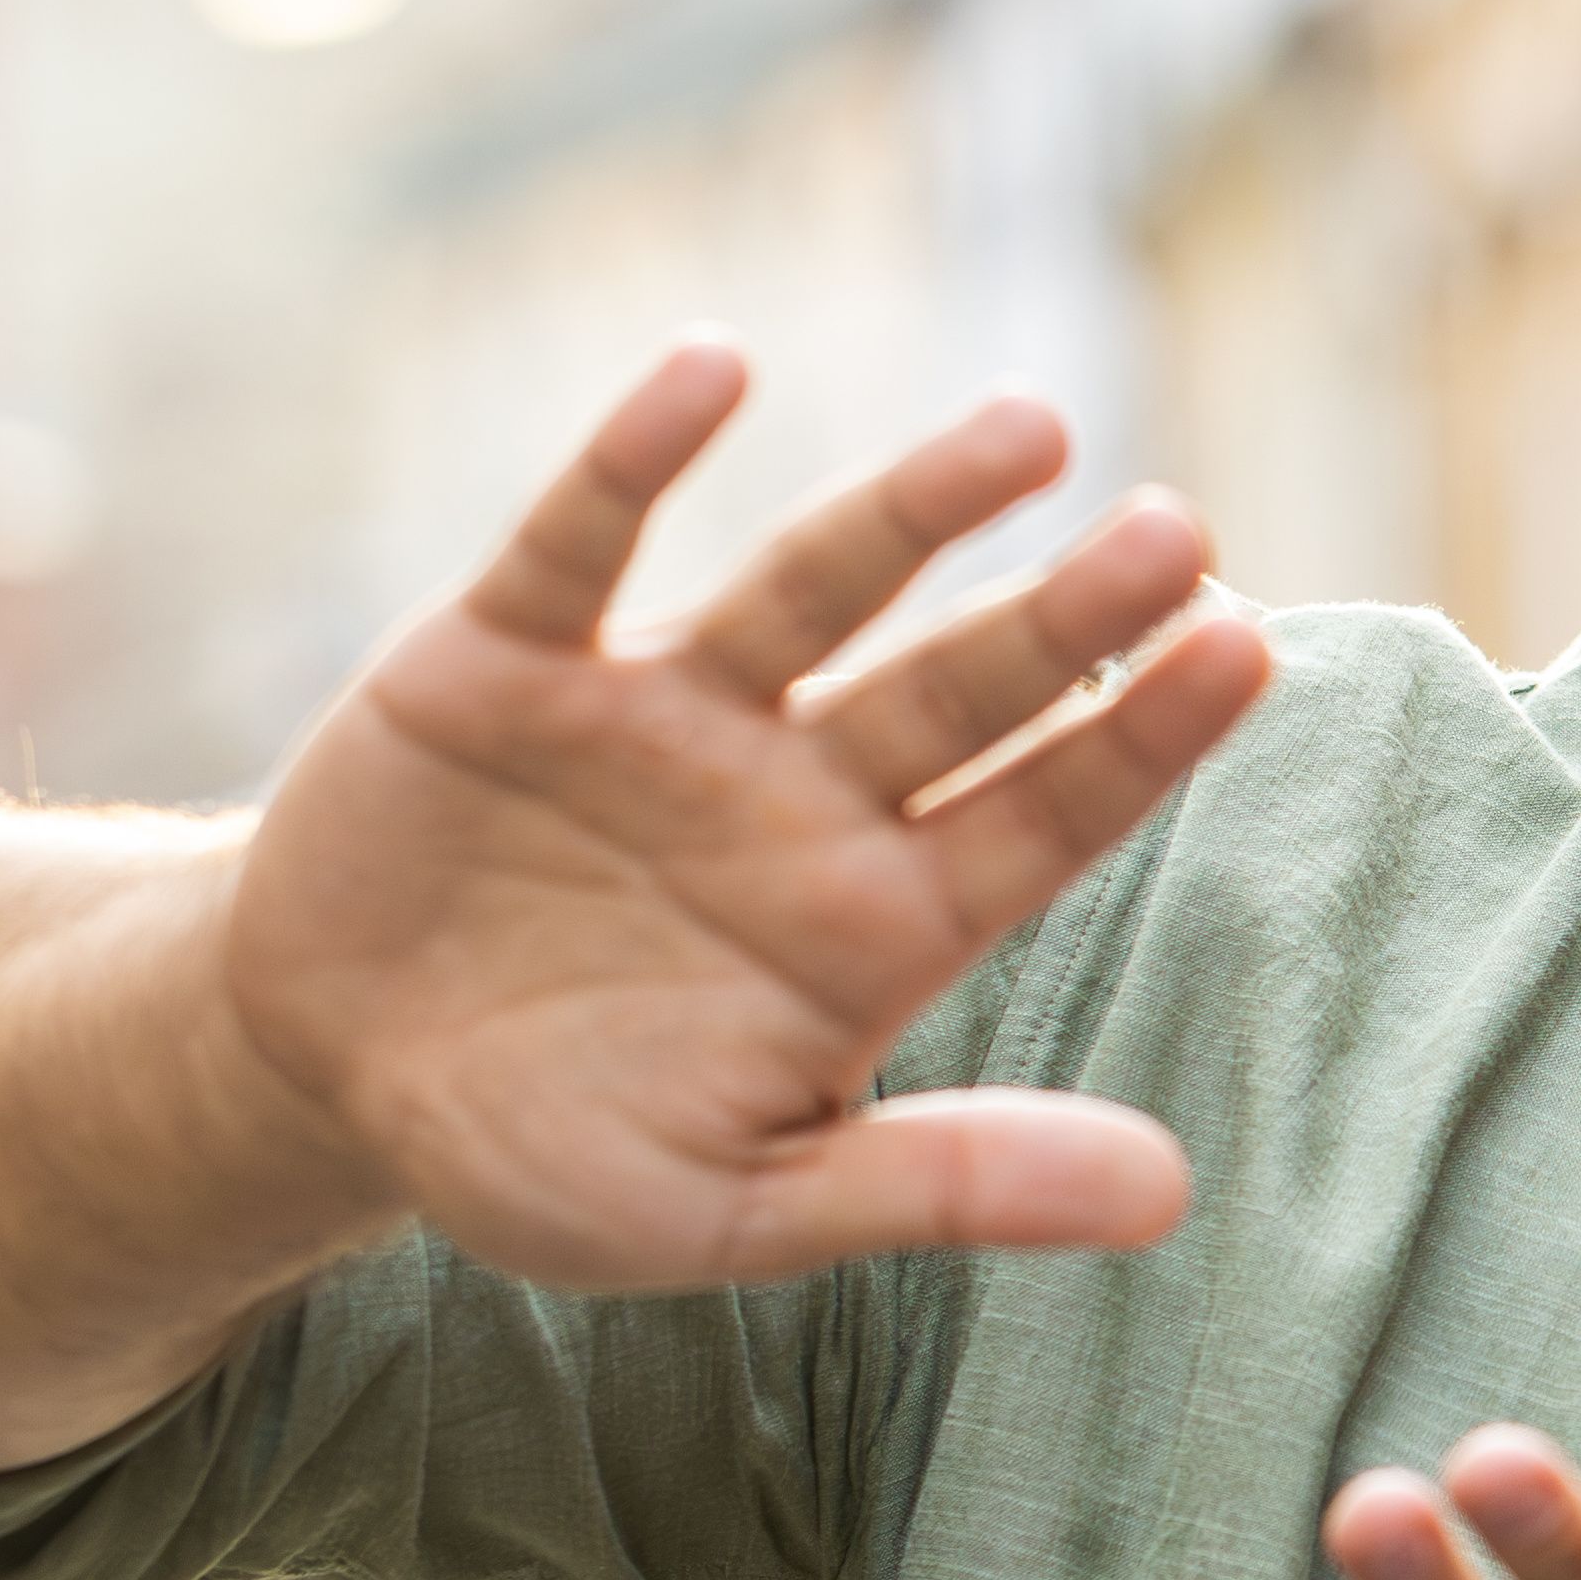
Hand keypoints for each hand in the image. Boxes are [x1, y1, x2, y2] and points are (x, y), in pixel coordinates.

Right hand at [221, 339, 1276, 1292]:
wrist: (329, 1081)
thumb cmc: (554, 1152)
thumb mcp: (744, 1209)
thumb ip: (941, 1183)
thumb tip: (1169, 1196)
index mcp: (871, 921)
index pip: (1042, 816)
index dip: (1142, 737)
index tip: (1250, 652)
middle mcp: (793, 791)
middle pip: (957, 686)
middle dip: (1065, 616)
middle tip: (1180, 532)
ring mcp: (659, 711)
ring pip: (810, 588)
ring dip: (914, 508)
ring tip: (1033, 433)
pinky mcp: (509, 657)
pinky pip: (580, 538)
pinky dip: (637, 455)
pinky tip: (713, 370)